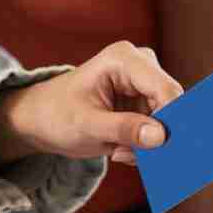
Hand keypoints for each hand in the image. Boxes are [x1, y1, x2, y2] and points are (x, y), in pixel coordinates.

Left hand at [0, 41, 183, 165]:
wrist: (41, 118)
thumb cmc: (56, 114)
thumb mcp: (87, 125)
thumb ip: (124, 129)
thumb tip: (161, 137)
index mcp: (124, 59)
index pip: (164, 88)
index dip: (171, 119)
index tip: (165, 149)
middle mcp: (140, 65)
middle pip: (171, 104)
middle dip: (156, 135)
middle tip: (127, 154)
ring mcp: (144, 84)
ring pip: (168, 120)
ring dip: (146, 144)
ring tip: (117, 151)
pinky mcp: (145, 102)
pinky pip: (159, 128)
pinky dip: (143, 144)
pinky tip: (119, 148)